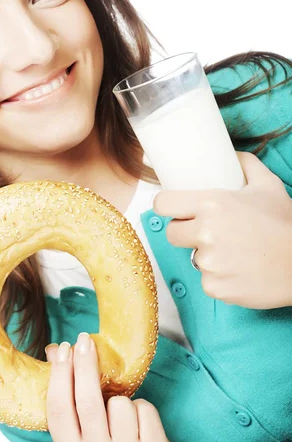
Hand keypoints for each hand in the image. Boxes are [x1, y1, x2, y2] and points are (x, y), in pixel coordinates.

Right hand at [45, 332, 171, 441]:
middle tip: (84, 340)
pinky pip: (146, 410)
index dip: (59, 375)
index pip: (58, 409)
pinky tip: (139, 427)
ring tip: (120, 418)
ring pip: (121, 403)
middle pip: (88, 400)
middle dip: (84, 365)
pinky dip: (142, 410)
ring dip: (120, 400)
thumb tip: (54, 352)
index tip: (62, 350)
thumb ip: (68, 409)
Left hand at [153, 151, 291, 308]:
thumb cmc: (285, 225)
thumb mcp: (268, 186)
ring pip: (192, 257)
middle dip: (185, 232)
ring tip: (233, 253)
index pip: (163, 204)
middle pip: (172, 233)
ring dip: (206, 256)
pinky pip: (206, 280)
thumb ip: (246, 165)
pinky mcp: (214, 287)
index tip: (172, 209)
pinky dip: (219, 278)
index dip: (166, 206)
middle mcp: (205, 233)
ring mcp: (208, 263)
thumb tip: (233, 154)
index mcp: (211, 204)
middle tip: (206, 232)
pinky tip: (239, 271)